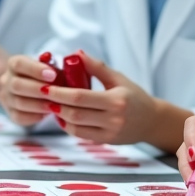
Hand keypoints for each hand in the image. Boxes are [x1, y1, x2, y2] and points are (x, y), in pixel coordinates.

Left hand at [0, 51, 190, 148]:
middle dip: (55, 105)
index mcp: (116, 100)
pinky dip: (69, 126)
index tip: (45, 87)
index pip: (80, 97)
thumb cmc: (135, 96)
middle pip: (75, 114)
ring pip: (75, 127)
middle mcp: (113, 119)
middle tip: (43, 96)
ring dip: (60, 117)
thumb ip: (97, 67)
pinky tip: (63, 117)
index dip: (59, 93)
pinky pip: (81, 135)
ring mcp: (109, 133)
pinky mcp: (106, 141)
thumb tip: (76, 54)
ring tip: (52, 105)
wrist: (152, 121)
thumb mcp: (119, 78)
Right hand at [0, 54, 59, 127]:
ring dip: (39, 104)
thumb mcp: (48, 66)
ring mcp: (6, 97)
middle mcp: (6, 80)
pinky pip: (20, 117)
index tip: (53, 75)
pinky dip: (35, 116)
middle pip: (17, 85)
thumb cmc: (44, 75)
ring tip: (55, 105)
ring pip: (18, 102)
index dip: (35, 69)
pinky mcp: (10, 113)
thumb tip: (71, 71)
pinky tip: (47, 113)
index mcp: (14, 63)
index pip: (19, 64)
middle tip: (56, 93)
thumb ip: (55, 68)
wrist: (28, 87)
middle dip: (38, 89)